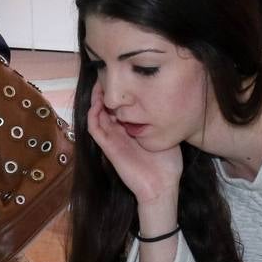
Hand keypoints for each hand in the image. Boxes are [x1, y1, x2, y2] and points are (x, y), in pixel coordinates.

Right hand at [87, 82, 181, 207]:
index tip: (120, 78)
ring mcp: (112, 140)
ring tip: (99, 83)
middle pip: (104, 108)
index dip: (116, 93)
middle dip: (104, 91)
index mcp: (131, 130)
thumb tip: (168, 99)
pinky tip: (98, 102)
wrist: (162, 186)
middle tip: (105, 75)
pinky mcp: (108, 147)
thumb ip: (161, 119)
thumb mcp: (166, 134)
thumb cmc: (167, 164)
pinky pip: (94, 128)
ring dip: (95, 99)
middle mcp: (119, 133)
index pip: (118, 107)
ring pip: (96, 115)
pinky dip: (93, 114)